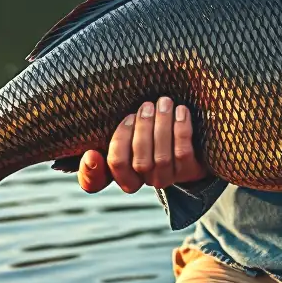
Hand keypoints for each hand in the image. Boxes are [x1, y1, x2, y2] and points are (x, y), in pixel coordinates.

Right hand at [77, 97, 207, 193]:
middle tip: (146, 106)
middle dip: (142, 130)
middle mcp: (145, 180)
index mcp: (125, 174)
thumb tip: (90, 156)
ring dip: (162, 125)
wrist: (191, 145)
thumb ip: (110, 140)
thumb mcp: (128, 137)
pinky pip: (183, 152)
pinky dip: (181, 129)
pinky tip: (180, 110)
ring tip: (164, 103)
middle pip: (140, 162)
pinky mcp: (190, 171)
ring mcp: (168, 177)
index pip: (105, 176)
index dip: (93, 170)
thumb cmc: (151, 135)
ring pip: (162, 157)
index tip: (92, 152)